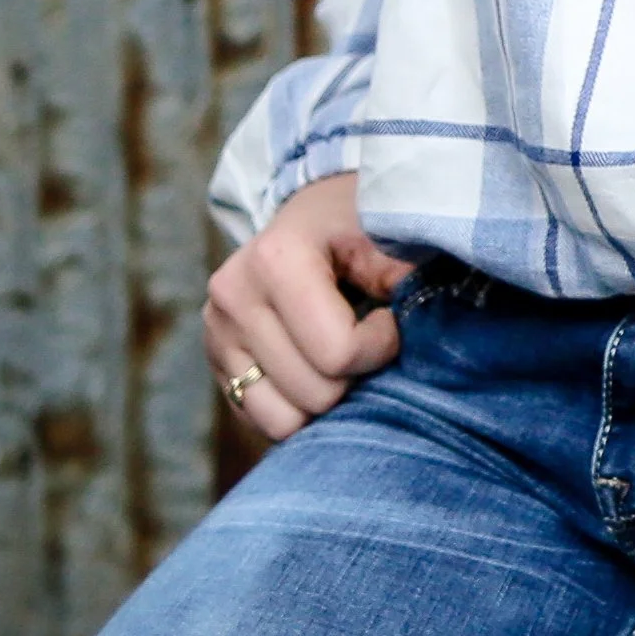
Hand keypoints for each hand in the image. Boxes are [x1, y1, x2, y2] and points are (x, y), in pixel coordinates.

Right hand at [203, 172, 412, 442]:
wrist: (313, 213)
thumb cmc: (356, 222)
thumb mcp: (386, 232)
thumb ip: (403, 276)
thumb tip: (420, 322)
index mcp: (276, 259)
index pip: (338, 353)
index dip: (380, 346)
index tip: (388, 318)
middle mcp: (234, 297)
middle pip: (315, 394)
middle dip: (354, 375)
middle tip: (365, 336)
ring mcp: (216, 333)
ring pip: (284, 422)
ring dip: (324, 399)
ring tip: (337, 354)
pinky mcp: (214, 362)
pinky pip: (261, 422)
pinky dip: (296, 407)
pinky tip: (312, 366)